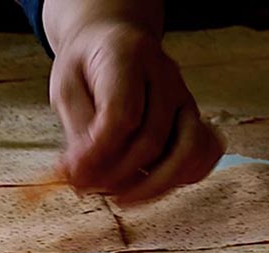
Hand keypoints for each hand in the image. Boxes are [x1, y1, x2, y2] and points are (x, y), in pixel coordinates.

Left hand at [49, 21, 224, 203]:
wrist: (113, 38)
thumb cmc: (86, 65)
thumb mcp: (66, 87)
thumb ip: (76, 129)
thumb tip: (79, 173)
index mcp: (128, 56)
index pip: (122, 114)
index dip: (98, 152)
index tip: (73, 172)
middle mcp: (165, 76)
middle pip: (152, 139)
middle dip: (117, 174)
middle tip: (85, 187)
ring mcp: (184, 97)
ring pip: (187, 150)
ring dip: (152, 184)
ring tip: (120, 198)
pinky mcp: (192, 116)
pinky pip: (203, 152)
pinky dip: (182, 177)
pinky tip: (150, 185)